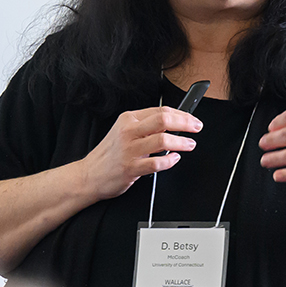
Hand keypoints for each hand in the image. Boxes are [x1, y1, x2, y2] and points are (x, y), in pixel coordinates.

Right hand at [79, 106, 200, 199]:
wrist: (89, 175)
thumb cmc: (109, 155)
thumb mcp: (123, 132)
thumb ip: (145, 126)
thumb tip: (172, 123)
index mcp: (128, 119)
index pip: (160, 110)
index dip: (181, 114)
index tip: (192, 119)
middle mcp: (128, 131)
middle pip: (163, 120)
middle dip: (185, 123)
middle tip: (196, 128)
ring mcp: (129, 150)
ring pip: (163, 140)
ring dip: (181, 142)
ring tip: (189, 144)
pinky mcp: (131, 168)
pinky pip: (156, 163)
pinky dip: (169, 161)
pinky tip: (174, 159)